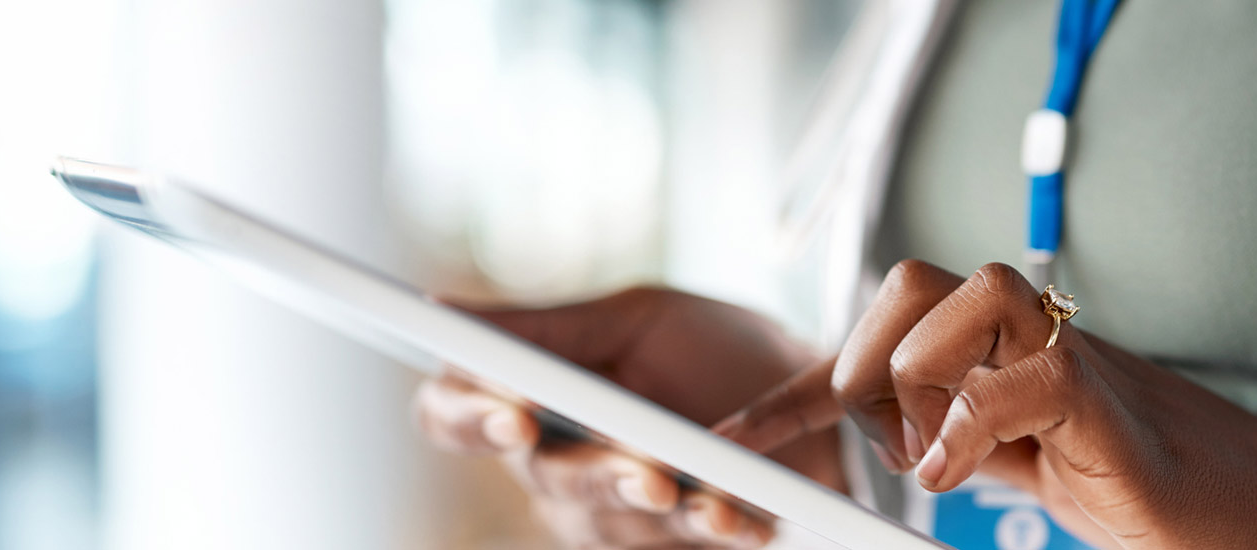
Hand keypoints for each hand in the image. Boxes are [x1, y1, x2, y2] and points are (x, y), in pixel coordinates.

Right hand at [414, 287, 845, 548]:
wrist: (815, 402)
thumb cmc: (716, 350)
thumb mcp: (639, 320)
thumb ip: (551, 327)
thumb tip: (442, 308)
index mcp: (530, 399)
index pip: (453, 416)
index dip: (469, 417)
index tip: (514, 413)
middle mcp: (555, 466)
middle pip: (544, 479)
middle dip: (596, 473)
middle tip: (645, 469)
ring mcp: (610, 517)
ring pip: (607, 524)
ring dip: (661, 511)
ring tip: (709, 498)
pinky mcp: (666, 549)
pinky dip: (712, 532)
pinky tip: (741, 521)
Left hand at [716, 262, 1256, 548]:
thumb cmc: (1155, 497)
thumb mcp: (1031, 470)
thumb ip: (969, 442)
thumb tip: (897, 447)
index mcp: (1005, 355)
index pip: (888, 334)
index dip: (799, 387)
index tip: (740, 436)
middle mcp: (1034, 341)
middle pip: (912, 278)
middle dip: (863, 357)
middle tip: (887, 442)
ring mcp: (1073, 361)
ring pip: (963, 290)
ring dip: (916, 373)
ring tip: (932, 456)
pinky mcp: (1107, 402)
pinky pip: (1026, 375)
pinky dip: (971, 424)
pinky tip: (956, 477)